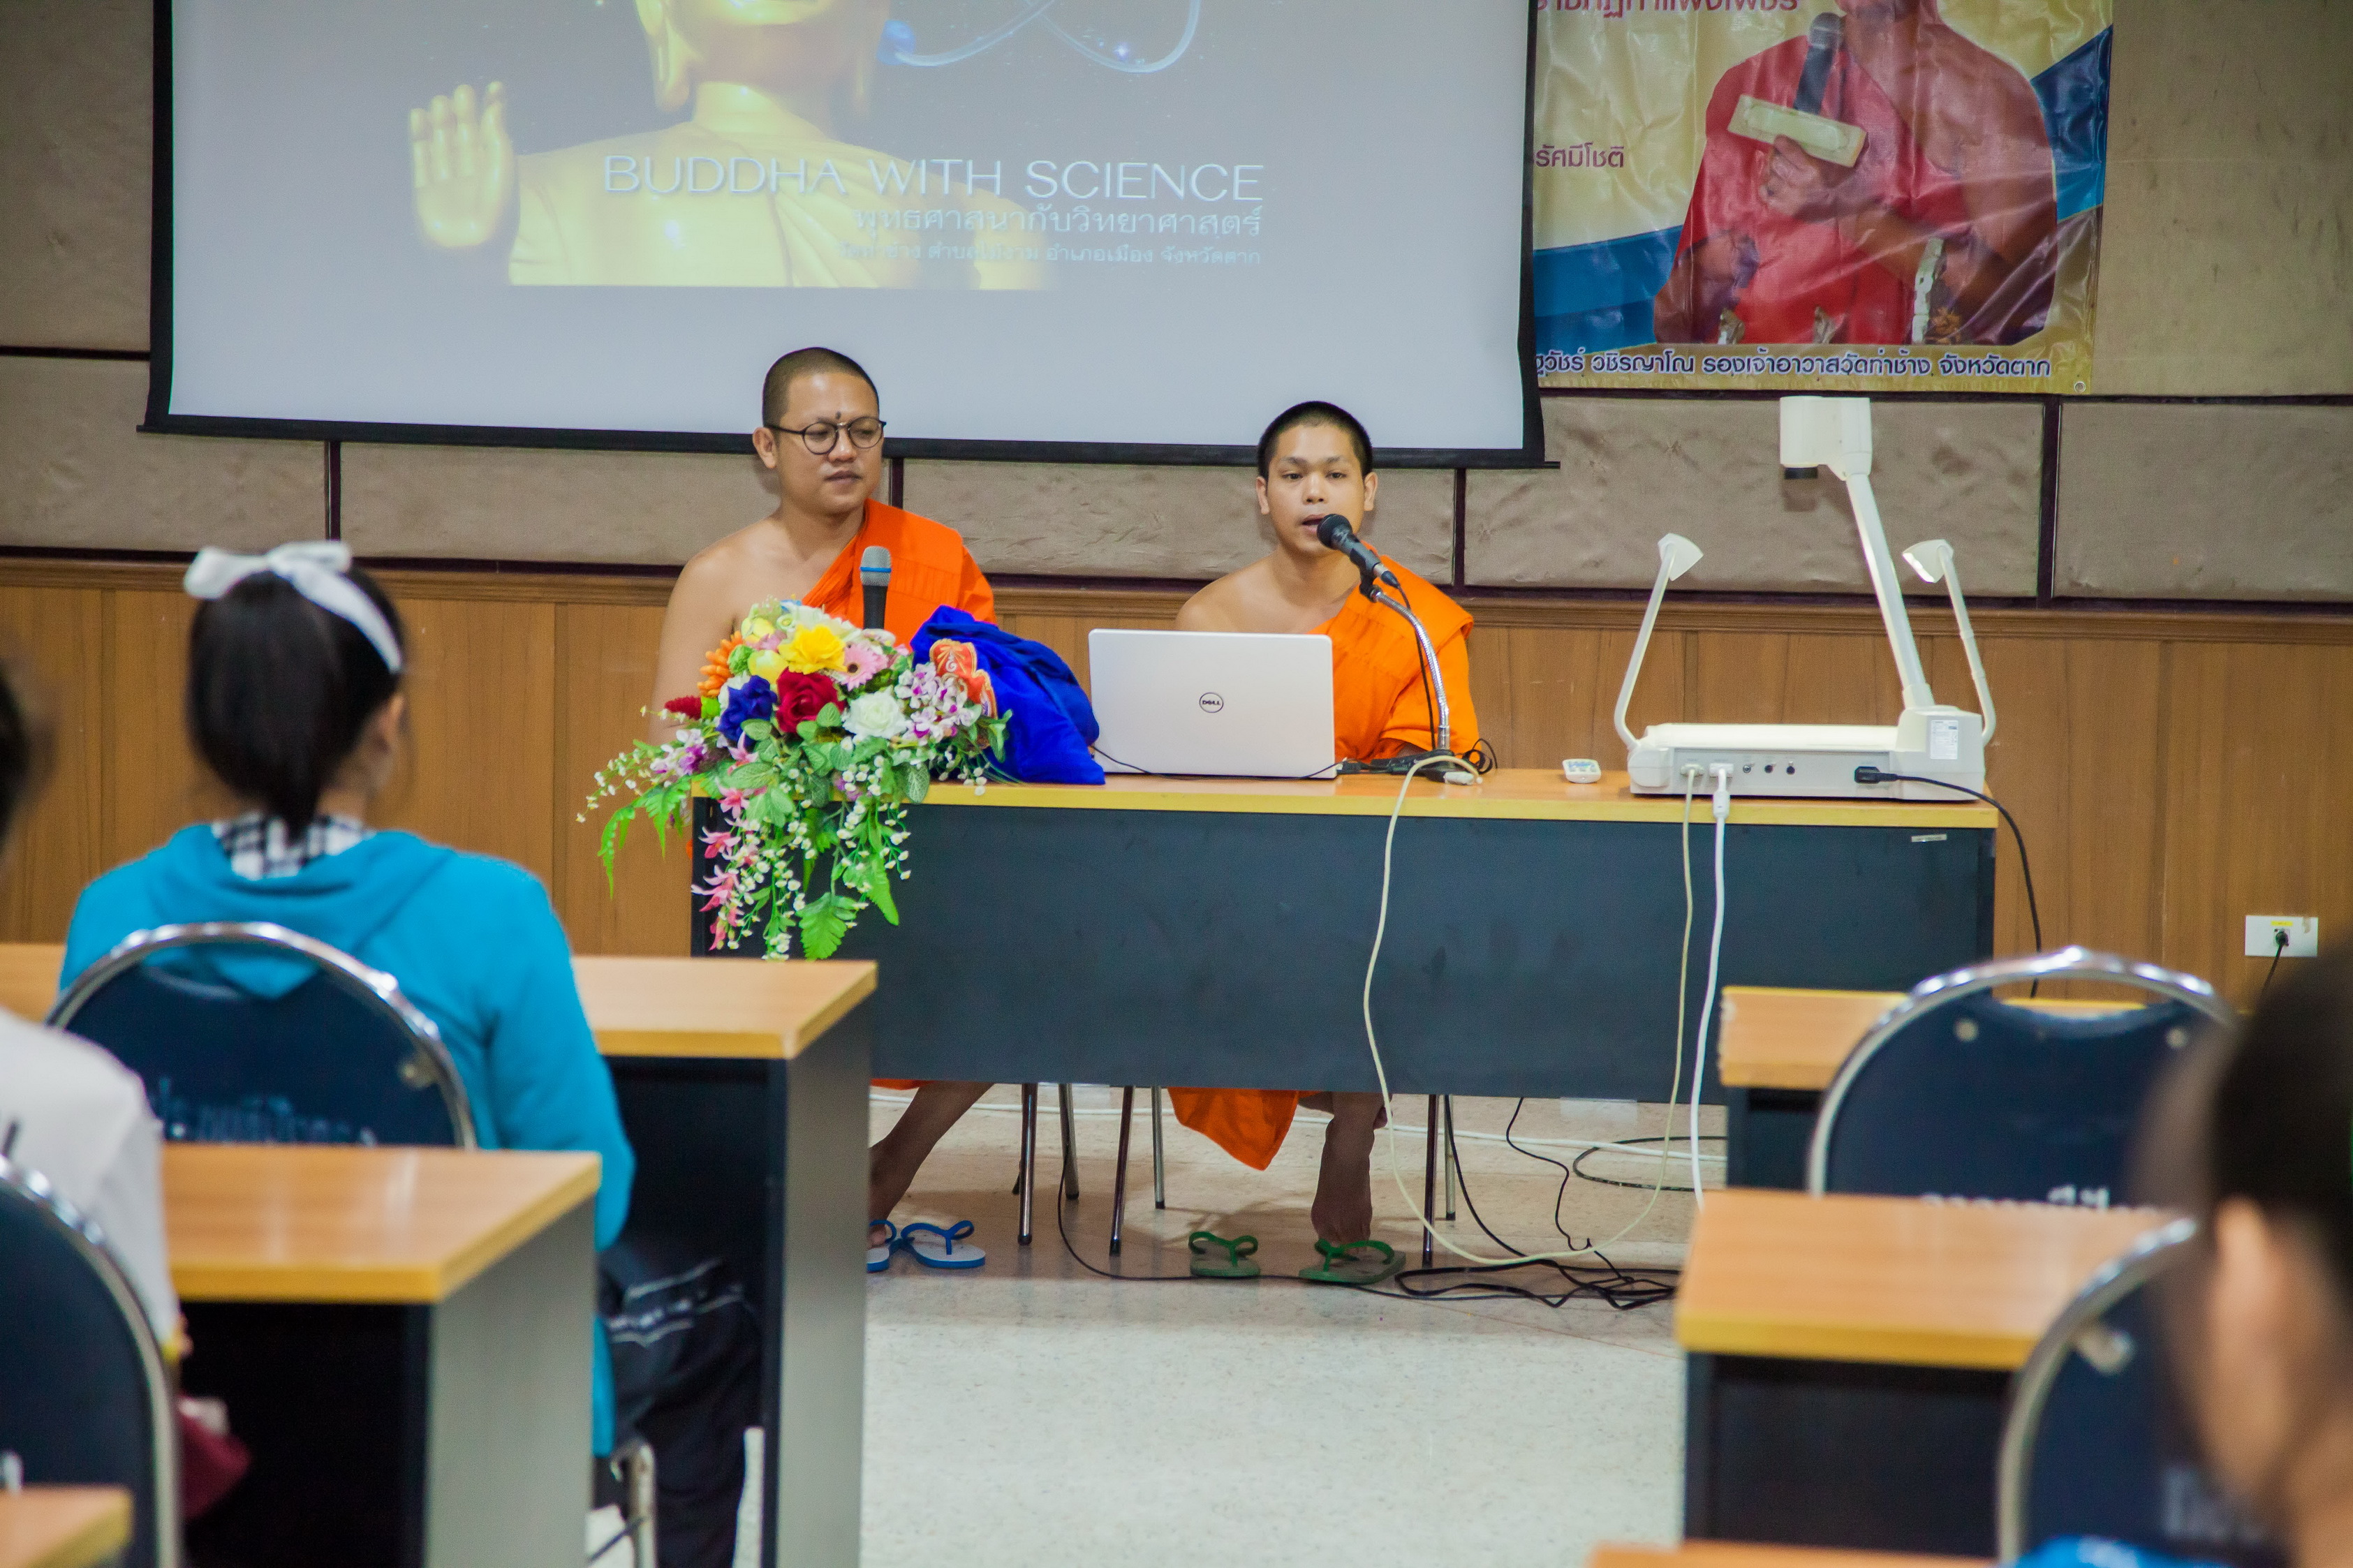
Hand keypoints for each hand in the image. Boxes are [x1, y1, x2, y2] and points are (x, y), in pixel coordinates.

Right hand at [409, 82, 514, 249]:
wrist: (469, 254)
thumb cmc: (494, 218)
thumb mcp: (503, 174)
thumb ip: (499, 140)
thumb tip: (495, 107)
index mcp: (498, 176)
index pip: (496, 135)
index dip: (495, 110)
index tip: (496, 86)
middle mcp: (474, 179)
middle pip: (467, 138)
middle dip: (465, 113)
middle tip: (463, 90)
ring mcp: (448, 185)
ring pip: (444, 146)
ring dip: (442, 122)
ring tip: (441, 100)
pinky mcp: (426, 193)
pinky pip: (422, 160)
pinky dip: (420, 138)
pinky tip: (419, 116)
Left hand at [1756, 135, 1872, 223]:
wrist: (1844, 207)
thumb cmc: (1842, 180)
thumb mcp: (1840, 159)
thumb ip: (1831, 141)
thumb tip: (1825, 116)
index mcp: (1813, 169)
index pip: (1790, 151)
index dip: (1781, 143)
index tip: (1779, 139)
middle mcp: (1799, 183)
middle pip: (1776, 164)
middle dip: (1774, 155)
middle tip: (1776, 152)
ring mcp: (1790, 197)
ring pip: (1770, 179)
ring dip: (1770, 171)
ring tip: (1773, 167)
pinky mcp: (1786, 209)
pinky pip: (1767, 197)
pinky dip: (1765, 189)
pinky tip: (1769, 183)